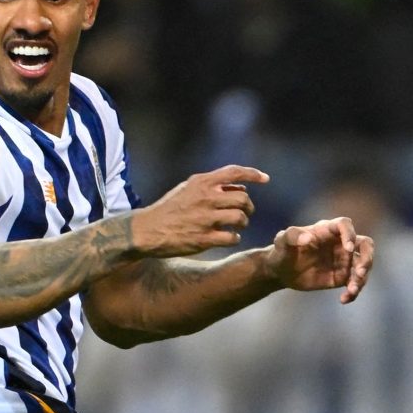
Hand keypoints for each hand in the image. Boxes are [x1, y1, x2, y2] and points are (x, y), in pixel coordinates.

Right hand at [132, 166, 266, 256]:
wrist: (147, 230)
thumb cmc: (169, 209)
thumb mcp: (188, 189)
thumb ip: (212, 186)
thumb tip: (240, 188)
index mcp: (201, 182)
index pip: (234, 172)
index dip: (253, 174)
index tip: (266, 179)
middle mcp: (205, 198)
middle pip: (243, 199)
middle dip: (249, 207)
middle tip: (245, 213)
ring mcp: (205, 219)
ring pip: (240, 218)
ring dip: (243, 223)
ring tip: (237, 226)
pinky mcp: (204, 239)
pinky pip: (232, 238)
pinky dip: (234, 238)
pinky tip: (228, 238)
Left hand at [265, 217, 373, 303]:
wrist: (281, 271)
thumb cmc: (282, 251)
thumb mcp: (281, 241)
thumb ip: (292, 236)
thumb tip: (307, 238)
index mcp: (327, 230)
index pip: (345, 224)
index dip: (350, 234)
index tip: (348, 248)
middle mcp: (340, 243)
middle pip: (365, 244)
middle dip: (367, 258)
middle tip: (359, 272)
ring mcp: (344, 260)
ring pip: (364, 265)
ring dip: (362, 278)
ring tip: (351, 290)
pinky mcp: (342, 277)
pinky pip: (355, 283)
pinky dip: (353, 292)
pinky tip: (343, 300)